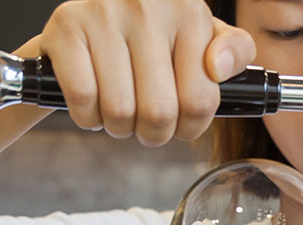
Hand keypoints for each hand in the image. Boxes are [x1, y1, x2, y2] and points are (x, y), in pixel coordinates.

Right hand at [38, 0, 255, 145]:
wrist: (91, 16)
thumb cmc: (153, 35)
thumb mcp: (202, 38)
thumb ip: (235, 52)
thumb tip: (220, 68)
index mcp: (188, 11)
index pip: (199, 101)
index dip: (189, 128)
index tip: (179, 122)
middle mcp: (148, 5)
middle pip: (159, 113)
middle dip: (152, 133)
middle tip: (145, 123)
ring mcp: (104, 13)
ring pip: (120, 110)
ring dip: (119, 127)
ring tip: (119, 111)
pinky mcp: (67, 26)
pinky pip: (83, 98)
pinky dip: (87, 116)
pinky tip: (93, 104)